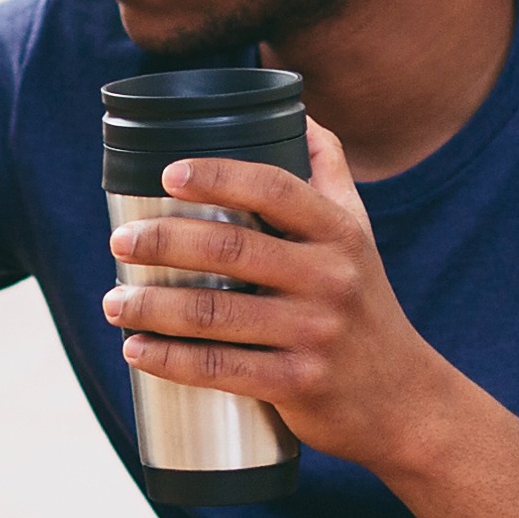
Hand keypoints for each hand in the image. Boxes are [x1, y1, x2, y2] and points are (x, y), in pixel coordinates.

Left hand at [102, 121, 471, 474]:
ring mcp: (315, 334)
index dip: (217, 175)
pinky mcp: (298, 385)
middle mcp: (330, 278)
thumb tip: (299, 116)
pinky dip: (169, 360)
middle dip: (163, 241)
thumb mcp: (360, 237)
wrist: (405, 401)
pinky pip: (220, 370)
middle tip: (119, 242)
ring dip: (151, 306)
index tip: (168, 174)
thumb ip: (330, 175)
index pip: (274, 187)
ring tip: (113, 302)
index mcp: (339, 234)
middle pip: (231, 248)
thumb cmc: (367, 307)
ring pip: (215, 314)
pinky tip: (136, 351)